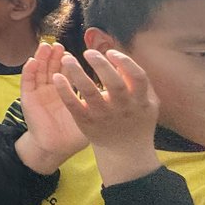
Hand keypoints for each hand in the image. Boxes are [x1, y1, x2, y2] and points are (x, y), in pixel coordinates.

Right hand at [16, 43, 88, 173]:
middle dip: (56, 55)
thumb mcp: (90, 114)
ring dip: (41, 57)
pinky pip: (27, 82)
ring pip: (39, 70)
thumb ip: (99, 101)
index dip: (72, 62)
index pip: (68, 71)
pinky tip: (33, 61)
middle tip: (61, 45)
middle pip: (52, 66)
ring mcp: (39, 92)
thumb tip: (121, 88)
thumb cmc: (74, 134)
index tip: (79, 53)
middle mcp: (51, 89)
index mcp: (66, 91)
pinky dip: (28, 70)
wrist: (56, 148)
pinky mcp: (28, 99)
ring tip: (46, 47)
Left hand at [53, 49, 160, 185]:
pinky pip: (73, 105)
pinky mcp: (87, 122)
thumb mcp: (147, 103)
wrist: (125, 152)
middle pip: (114, 83)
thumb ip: (138, 83)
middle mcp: (123, 108)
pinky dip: (64, 90)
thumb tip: (122, 59)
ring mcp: (104, 116)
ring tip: (66, 58)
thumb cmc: (135, 120)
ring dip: (77, 73)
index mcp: (141, 100)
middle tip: (88, 52)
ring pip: (90, 92)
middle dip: (101, 65)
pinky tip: (57, 77)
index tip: (110, 52)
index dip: (125, 62)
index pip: (138, 77)